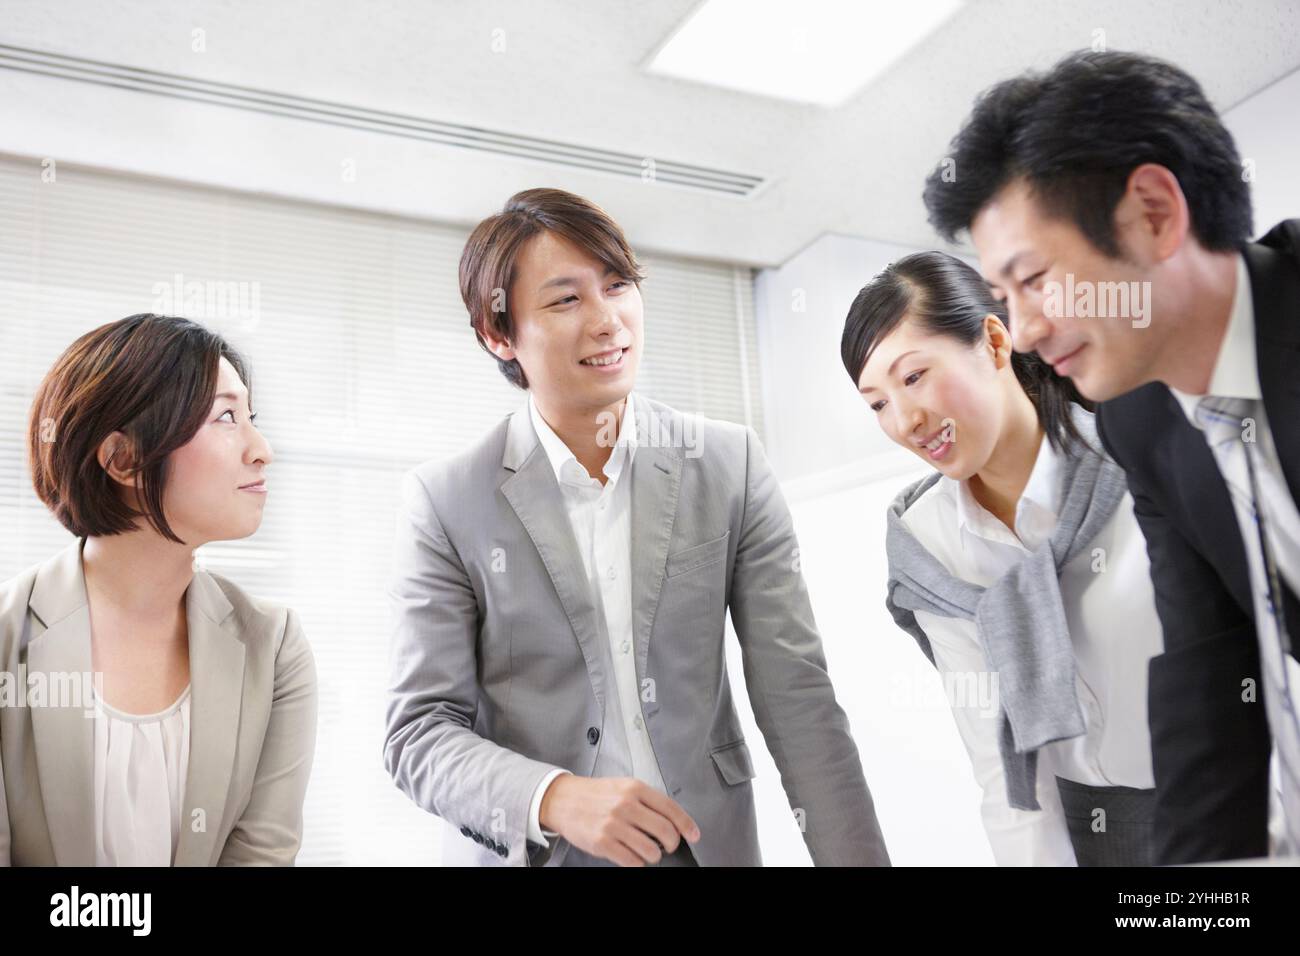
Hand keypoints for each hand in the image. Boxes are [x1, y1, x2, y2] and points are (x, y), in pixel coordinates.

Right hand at [539, 775, 699, 865]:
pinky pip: (632, 862)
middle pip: (665, 831)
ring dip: (654, 856)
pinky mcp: (603, 843)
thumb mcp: (623, 786)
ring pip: (651, 850)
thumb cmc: (595, 794)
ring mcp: (614, 825)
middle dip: (672, 844)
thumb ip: (646, 800)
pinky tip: (634, 858)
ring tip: (648, 852)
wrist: (563, 799)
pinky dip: (638, 864)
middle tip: (668, 846)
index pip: (671, 809)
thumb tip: (672, 819)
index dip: (687, 825)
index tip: (694, 835)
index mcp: (634, 788)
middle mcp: (626, 805)